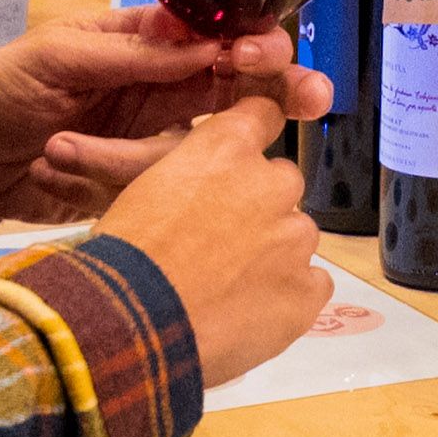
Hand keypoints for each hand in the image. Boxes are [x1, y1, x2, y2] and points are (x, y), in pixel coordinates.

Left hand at [0, 2, 328, 221]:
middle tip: (312, 101)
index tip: (265, 57)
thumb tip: (207, 45)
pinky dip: (121, 187)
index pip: (225, 39)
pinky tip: (63, 173)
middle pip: (245, 93)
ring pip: (206, 153)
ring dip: (148, 158)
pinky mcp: (136, 190)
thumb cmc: (0, 86)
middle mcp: (165, 93)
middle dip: (281, 94)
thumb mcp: (59, 57)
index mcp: (151, 47)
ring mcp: (154, 144)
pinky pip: (163, 191)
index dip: (258, 45)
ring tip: (62, 149)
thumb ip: (133, 54)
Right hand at [96, 98, 327, 386]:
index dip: (254, 137)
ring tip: (230, 287)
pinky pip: (313, 285)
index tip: (245, 158)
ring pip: (297, 235)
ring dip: (274, 253)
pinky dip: (290, 296)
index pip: (263, 114)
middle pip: (282, 183)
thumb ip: (189, 178)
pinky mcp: (307, 290)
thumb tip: (202, 193)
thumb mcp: (143, 190)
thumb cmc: (123, 254)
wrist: (132, 323)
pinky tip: (254, 314)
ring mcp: (295, 238)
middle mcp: (272, 183)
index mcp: (226, 148)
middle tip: (220, 242)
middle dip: (259, 206)